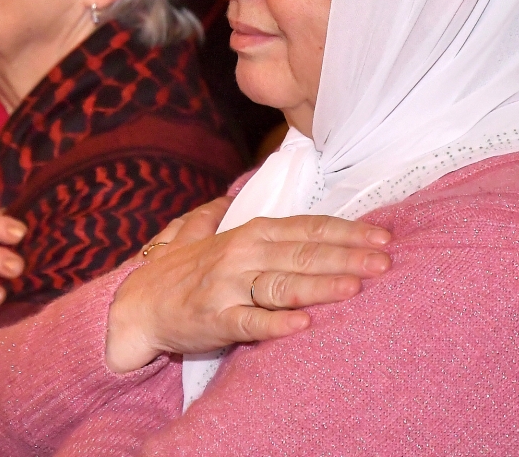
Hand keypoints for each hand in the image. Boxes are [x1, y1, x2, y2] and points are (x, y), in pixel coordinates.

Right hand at [105, 203, 391, 372]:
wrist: (132, 307)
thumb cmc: (172, 272)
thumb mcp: (195, 232)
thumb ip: (216, 213)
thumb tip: (228, 194)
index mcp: (247, 233)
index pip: (305, 227)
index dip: (345, 231)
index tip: (382, 237)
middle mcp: (241, 254)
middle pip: (303, 253)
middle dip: (347, 257)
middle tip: (386, 262)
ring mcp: (227, 286)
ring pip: (282, 284)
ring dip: (321, 285)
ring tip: (356, 288)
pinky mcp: (214, 318)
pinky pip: (250, 321)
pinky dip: (277, 322)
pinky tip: (304, 324)